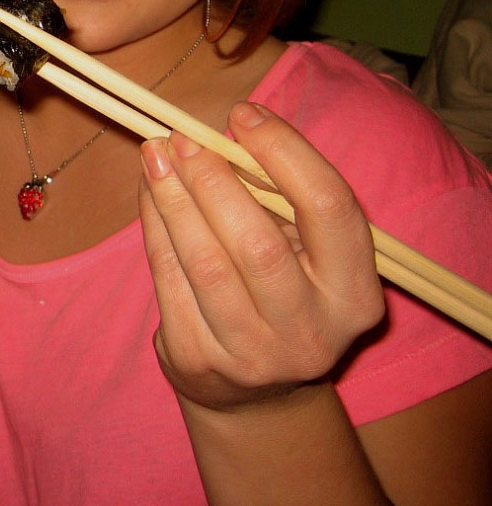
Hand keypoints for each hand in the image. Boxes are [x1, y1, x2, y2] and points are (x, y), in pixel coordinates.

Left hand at [138, 101, 384, 412]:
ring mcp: (254, 353)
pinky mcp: (199, 359)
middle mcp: (313, 330)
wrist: (255, 391)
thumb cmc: (281, 291)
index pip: (329, 208)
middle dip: (213, 180)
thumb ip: (278, 197)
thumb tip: (223, 134)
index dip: (284, 152)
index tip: (242, 114)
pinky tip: (149, 192)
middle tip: (182, 137)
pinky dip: (154, 226)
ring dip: (173, 198)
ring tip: (154, 154)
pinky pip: (168, 278)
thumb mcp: (303, 251)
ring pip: (205, 262)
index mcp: (356, 294)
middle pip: (258, 242)